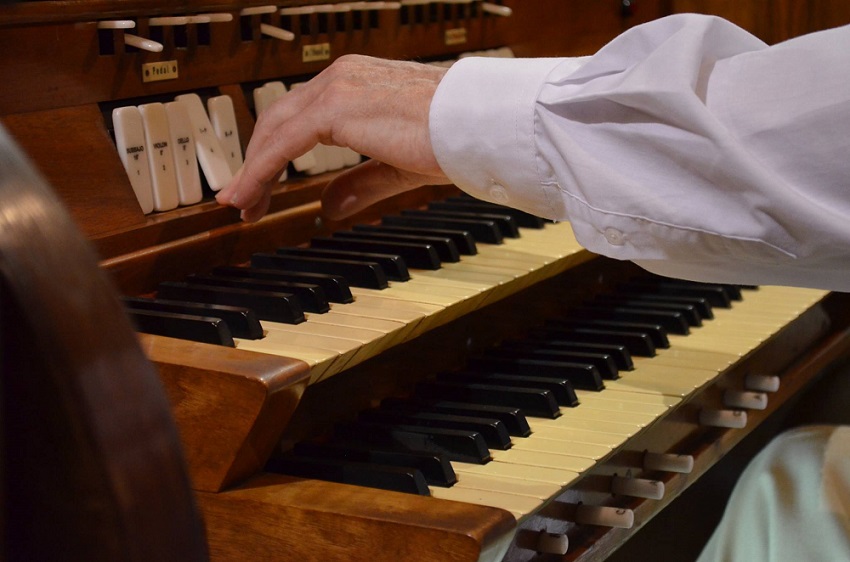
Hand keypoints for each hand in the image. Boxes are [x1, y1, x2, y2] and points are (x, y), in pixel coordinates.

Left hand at [216, 55, 451, 221]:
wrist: (478, 127)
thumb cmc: (453, 139)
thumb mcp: (395, 166)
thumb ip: (359, 182)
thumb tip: (329, 204)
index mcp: (356, 85)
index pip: (300, 118)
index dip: (274, 154)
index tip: (262, 186)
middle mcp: (341, 78)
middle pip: (278, 120)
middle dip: (256, 163)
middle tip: (243, 200)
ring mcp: (336, 89)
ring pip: (275, 131)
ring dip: (252, 172)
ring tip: (240, 206)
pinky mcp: (334, 109)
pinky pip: (283, 145)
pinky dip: (260, 173)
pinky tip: (249, 197)